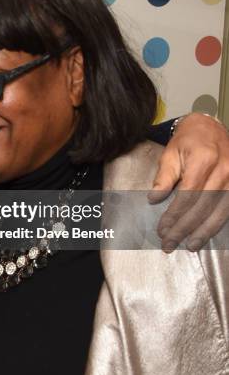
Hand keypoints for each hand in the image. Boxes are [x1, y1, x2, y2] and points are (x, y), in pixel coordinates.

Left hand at [149, 113, 228, 251]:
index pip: (188, 194)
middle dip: (185, 228)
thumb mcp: (170, 153)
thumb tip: (154, 199)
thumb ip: (164, 176)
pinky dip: (217, 224)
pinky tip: (206, 235)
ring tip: (189, 246)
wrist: (210, 128)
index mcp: (203, 160)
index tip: (162, 229)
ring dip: (203, 232)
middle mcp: (223, 170)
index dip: (174, 214)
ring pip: (219, 212)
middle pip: (203, 206)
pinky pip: (228, 209)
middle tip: (170, 243)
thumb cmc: (187, 141)